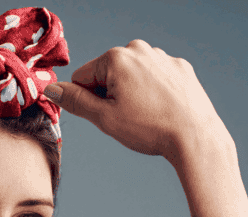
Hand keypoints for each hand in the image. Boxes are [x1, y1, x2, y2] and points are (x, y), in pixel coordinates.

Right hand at [42, 38, 227, 159]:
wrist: (196, 137)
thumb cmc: (151, 129)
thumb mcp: (104, 118)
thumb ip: (75, 101)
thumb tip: (51, 90)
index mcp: (116, 57)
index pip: (83, 77)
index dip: (88, 100)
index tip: (107, 115)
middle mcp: (140, 49)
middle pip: (109, 74)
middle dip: (112, 95)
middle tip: (130, 117)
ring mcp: (163, 57)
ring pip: (134, 77)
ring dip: (133, 93)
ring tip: (149, 115)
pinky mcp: (181, 68)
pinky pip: (157, 79)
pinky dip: (156, 93)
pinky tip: (164, 109)